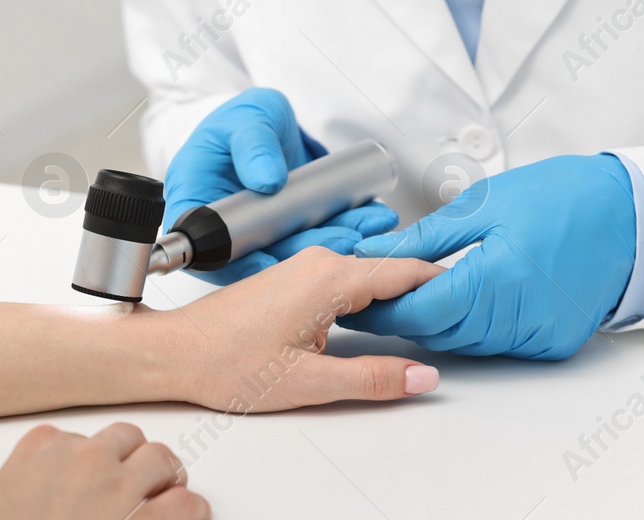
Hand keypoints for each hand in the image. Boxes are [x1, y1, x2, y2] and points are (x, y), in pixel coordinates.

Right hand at [0, 422, 207, 519]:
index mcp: (41, 450)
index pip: (81, 438)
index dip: (92, 463)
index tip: (92, 479)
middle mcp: (85, 460)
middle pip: (128, 440)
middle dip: (134, 462)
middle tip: (138, 483)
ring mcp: (119, 487)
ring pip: (162, 460)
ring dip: (166, 480)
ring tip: (165, 497)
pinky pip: (187, 505)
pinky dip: (191, 511)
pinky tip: (187, 517)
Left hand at [157, 246, 443, 410]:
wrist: (176, 351)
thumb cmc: (227, 361)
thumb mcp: (311, 382)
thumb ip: (374, 377)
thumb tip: (421, 376)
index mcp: (330, 278)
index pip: (405, 270)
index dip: (440, 283)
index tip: (467, 292)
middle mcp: (319, 262)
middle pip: (389, 271)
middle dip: (421, 293)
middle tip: (450, 320)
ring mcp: (304, 267)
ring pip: (367, 275)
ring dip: (392, 297)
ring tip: (419, 324)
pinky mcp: (293, 278)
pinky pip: (346, 280)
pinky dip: (367, 299)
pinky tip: (372, 323)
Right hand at [164, 88, 398, 282]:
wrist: (263, 126)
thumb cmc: (239, 120)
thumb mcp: (244, 119)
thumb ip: (252, 144)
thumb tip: (268, 181)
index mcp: (196, 206)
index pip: (209, 248)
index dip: (239, 261)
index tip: (272, 262)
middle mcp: (225, 233)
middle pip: (261, 256)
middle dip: (305, 250)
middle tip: (345, 238)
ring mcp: (259, 238)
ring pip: (293, 252)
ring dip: (333, 243)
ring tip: (371, 224)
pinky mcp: (288, 236)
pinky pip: (315, 240)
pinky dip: (344, 231)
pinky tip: (372, 220)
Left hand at [337, 154, 635, 359]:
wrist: (628, 214)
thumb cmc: (559, 197)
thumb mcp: (483, 203)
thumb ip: (426, 237)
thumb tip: (376, 253)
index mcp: (498, 277)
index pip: (422, 311)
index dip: (384, 309)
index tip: (358, 302)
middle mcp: (521, 316)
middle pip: (441, 332)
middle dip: (406, 316)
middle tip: (376, 297)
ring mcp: (540, 335)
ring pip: (467, 343)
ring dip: (440, 323)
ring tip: (418, 295)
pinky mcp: (554, 343)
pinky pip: (499, 345)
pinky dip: (476, 328)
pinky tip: (468, 303)